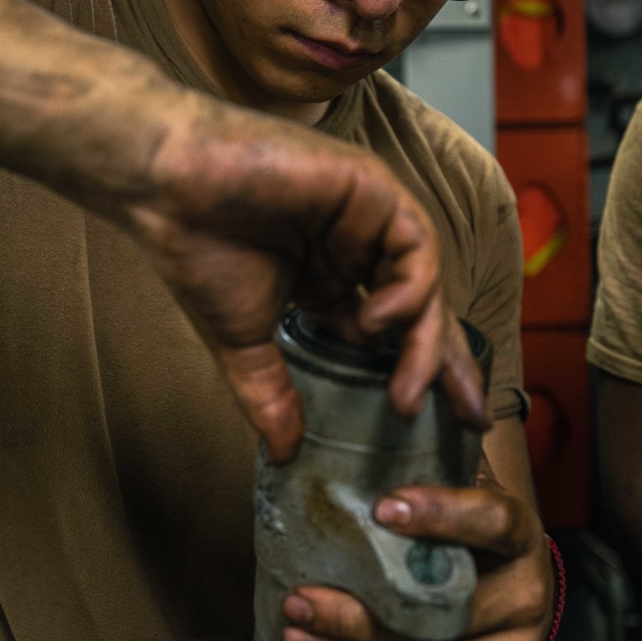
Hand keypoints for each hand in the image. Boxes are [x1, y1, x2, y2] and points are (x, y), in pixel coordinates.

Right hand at [126, 92, 488, 461]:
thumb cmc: (198, 248)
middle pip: (423, 310)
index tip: (435, 423)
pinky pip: (415, 245)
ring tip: (406, 393)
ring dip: (423, 342)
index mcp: (330, 277)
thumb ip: (270, 394)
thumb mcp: (244, 340)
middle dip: (448, 366)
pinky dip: (408, 288)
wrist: (170, 185)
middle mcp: (357, 247)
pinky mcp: (373, 188)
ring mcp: (368, 217)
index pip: (390, 331)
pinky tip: (377, 321)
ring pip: (424, 283)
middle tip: (471, 419)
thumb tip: (282, 455)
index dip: (416, 373)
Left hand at [280, 465, 551, 640]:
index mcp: (523, 537)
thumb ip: (431, 480)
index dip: (440, 515)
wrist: (522, 579)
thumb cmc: (476, 529)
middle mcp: (526, 597)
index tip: (382, 508)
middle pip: (441, 616)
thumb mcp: (466, 494)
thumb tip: (354, 464)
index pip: (491, 523)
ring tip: (299, 639)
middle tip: (300, 601)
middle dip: (358, 615)